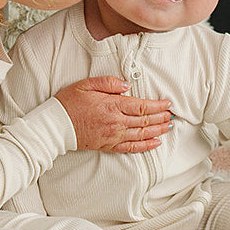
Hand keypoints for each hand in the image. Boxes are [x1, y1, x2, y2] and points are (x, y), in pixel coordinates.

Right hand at [56, 77, 171, 153]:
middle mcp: (116, 122)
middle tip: (173, 115)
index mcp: (112, 105)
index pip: (141, 106)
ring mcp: (113, 136)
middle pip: (145, 121)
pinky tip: (155, 143)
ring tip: (169, 127)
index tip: (168, 103)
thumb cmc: (69, 103)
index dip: (157, 105)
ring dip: (158, 130)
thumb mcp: (86, 84)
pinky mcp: (109, 146)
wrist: (56, 125)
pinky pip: (131, 147)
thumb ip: (108, 82)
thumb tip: (126, 85)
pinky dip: (145, 146)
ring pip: (142, 134)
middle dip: (161, 117)